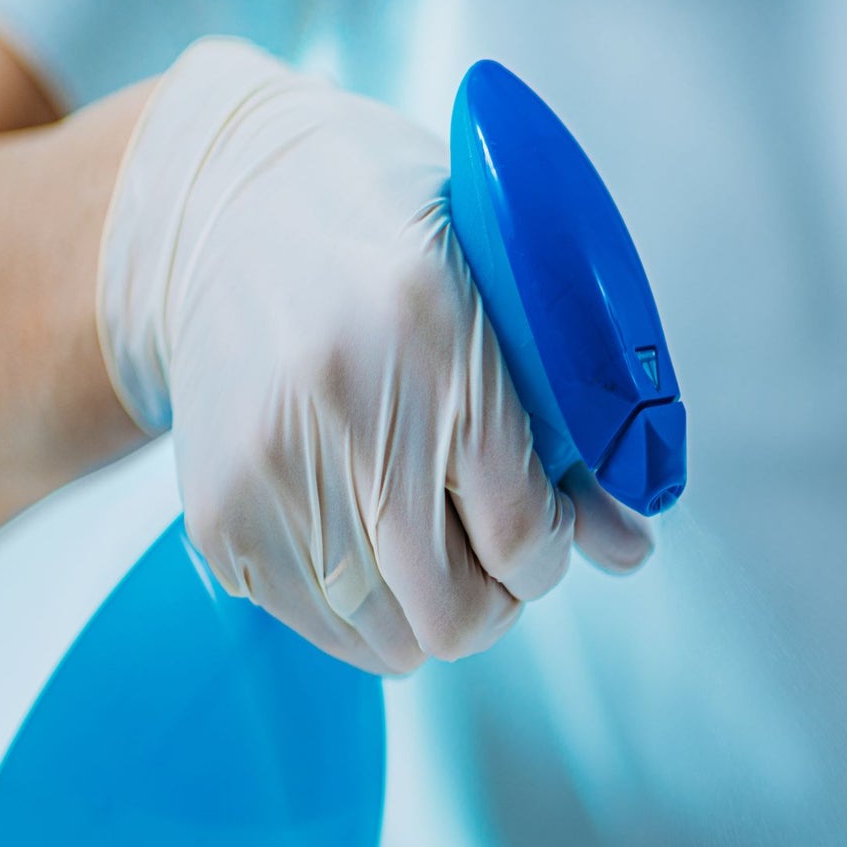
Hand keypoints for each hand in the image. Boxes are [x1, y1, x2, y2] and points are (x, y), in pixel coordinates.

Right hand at [96, 39, 649, 673]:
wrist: (219, 204)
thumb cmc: (389, 244)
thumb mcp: (502, 296)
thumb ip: (575, 433)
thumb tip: (627, 551)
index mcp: (433, 337)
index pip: (523, 536)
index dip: (550, 553)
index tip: (545, 527)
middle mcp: (343, 408)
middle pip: (454, 615)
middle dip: (497, 598)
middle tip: (492, 549)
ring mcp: (268, 470)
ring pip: (392, 642)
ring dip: (430, 609)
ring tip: (429, 537)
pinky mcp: (218, 515)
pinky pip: (325, 629)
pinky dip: (365, 606)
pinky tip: (366, 532)